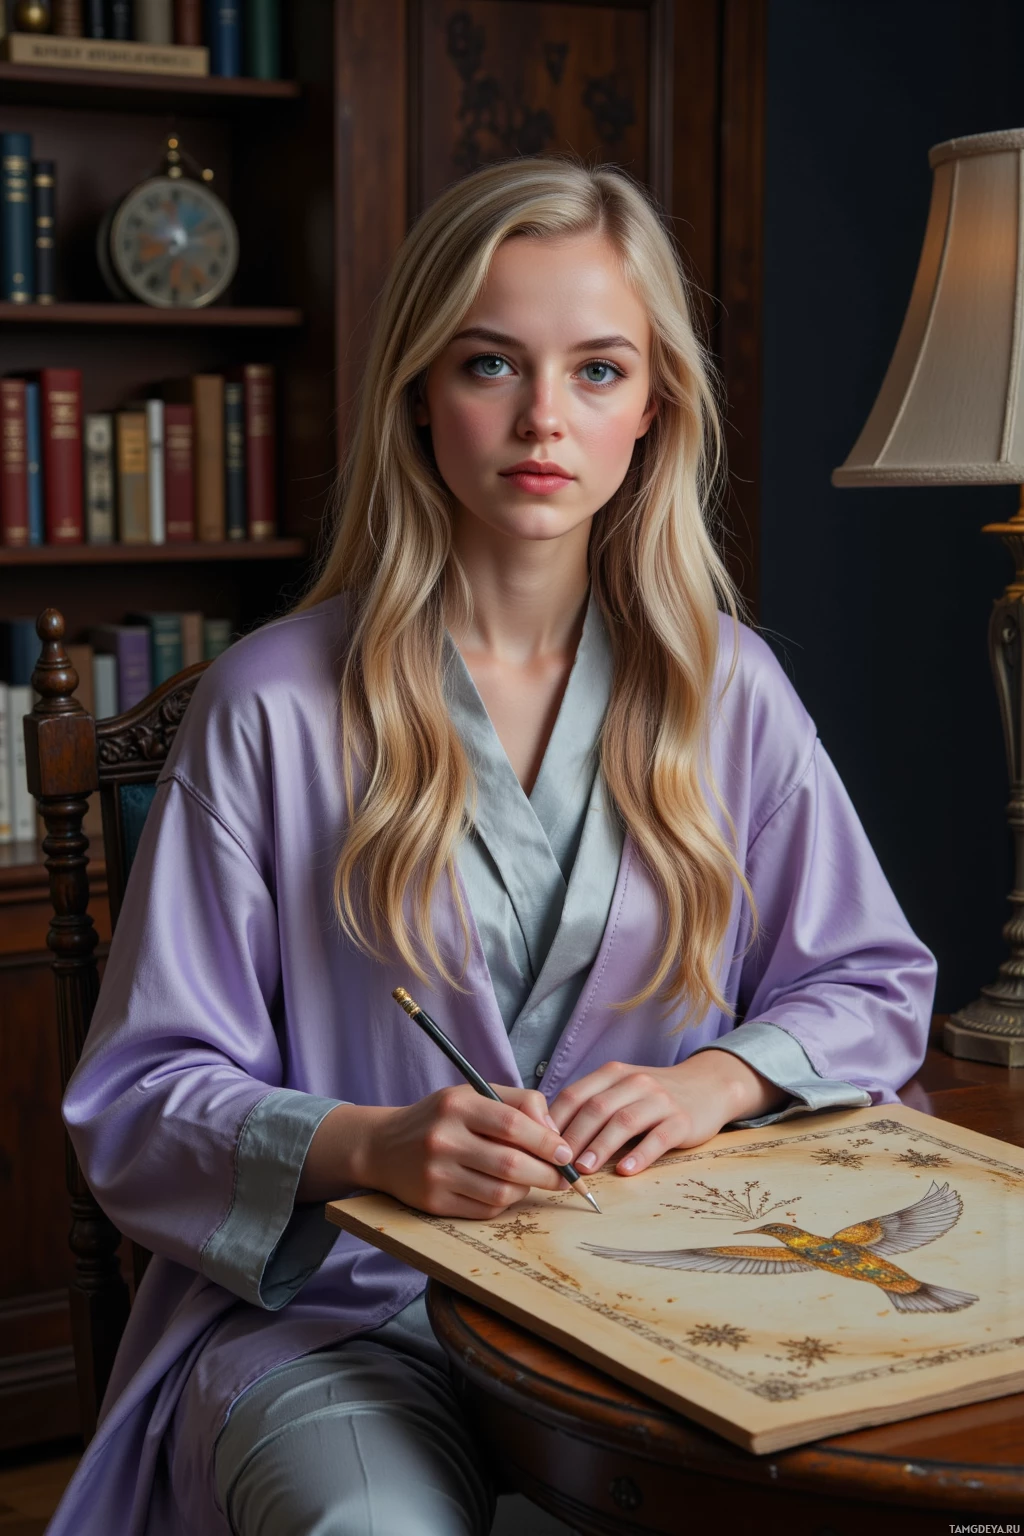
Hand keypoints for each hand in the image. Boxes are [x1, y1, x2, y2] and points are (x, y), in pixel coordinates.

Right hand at [299, 1086, 573, 1217]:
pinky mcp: (433, 1202)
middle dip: (547, 1174)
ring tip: (530, 1179)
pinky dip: (504, 1202)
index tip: (565, 1153)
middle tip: (563, 1177)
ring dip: (526, 1189)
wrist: (383, 1147)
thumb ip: (518, 1103)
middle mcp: (444, 1139)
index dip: (546, 1141)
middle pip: (511, 1164)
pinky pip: (484, 1210)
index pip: (512, 1124)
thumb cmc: (439, 1118)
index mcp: (456, 1105)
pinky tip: (505, 1190)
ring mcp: (436, 1174)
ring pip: (501, 1192)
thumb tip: (554, 1132)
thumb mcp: (473, 1095)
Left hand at [548, 1050, 786, 1177]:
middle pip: (596, 1108)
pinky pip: (658, 1138)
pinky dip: (640, 1155)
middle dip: (573, 1137)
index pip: (575, 1094)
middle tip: (557, 1163)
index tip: (539, 1145)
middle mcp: (635, 1082)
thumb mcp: (622, 1090)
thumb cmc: (653, 1096)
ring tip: (583, 1169)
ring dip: (600, 1146)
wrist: (708, 1086)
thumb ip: (592, 1105)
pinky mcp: (682, 1120)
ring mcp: (660, 1099)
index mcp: (613, 1074)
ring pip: (623, 1121)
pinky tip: (626, 1172)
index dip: (555, 1120)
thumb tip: (551, 1137)